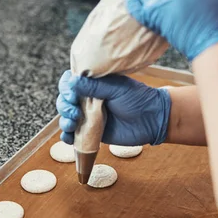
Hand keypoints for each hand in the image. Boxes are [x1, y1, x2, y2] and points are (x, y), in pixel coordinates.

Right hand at [56, 71, 170, 145]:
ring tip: (72, 124)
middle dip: (64, 106)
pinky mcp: (92, 132)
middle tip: (75, 112)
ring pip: (67, 118)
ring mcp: (89, 116)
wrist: (153, 120)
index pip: (70, 82)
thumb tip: (72, 81)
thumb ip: (94, 86)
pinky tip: (69, 137)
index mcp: (94, 84)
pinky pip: (74, 135)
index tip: (72, 95)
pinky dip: (67, 137)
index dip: (66, 88)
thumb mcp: (117, 88)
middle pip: (65, 101)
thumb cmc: (138, 99)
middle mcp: (88, 99)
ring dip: (64, 121)